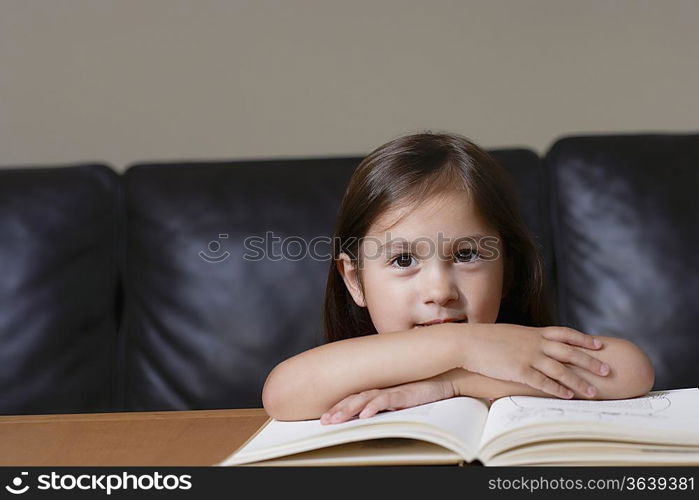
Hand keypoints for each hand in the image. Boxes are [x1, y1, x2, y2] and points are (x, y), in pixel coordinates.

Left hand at [319, 373, 455, 424]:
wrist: (446, 378)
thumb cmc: (425, 390)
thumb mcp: (402, 401)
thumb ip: (388, 406)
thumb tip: (373, 418)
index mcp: (380, 391)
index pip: (354, 398)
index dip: (339, 407)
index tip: (326, 418)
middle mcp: (383, 389)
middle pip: (354, 398)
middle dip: (338, 410)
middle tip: (324, 421)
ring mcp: (392, 390)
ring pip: (365, 399)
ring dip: (349, 409)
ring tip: (336, 419)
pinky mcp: (404, 392)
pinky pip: (386, 400)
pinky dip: (373, 406)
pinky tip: (364, 414)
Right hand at [458, 324, 609, 398]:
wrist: (467, 342)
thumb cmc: (485, 339)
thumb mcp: (511, 334)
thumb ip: (526, 339)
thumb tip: (535, 343)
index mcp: (534, 332)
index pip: (566, 334)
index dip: (583, 340)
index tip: (599, 345)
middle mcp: (535, 343)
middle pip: (570, 352)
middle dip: (590, 361)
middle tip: (607, 370)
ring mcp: (528, 356)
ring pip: (561, 369)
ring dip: (579, 381)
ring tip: (593, 391)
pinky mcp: (518, 370)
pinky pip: (543, 381)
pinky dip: (557, 389)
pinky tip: (568, 395)